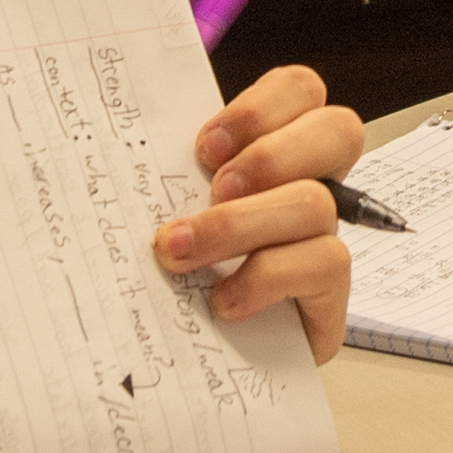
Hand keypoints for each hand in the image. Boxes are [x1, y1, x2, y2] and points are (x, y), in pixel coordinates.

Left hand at [162, 62, 357, 356]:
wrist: (193, 361)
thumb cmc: (178, 272)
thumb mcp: (171, 208)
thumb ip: (167, 175)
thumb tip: (113, 148)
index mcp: (274, 148)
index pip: (300, 91)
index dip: (260, 107)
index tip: (204, 146)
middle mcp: (310, 185)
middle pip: (338, 131)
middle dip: (271, 155)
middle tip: (214, 190)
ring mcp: (324, 238)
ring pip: (317, 203)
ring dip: (240, 225)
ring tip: (182, 252)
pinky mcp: (328, 294)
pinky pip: (325, 264)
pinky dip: (265, 278)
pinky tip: (223, 301)